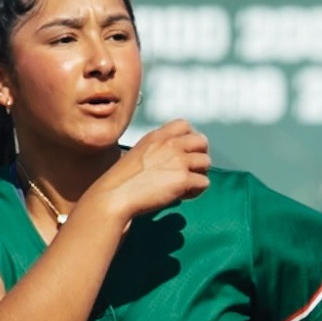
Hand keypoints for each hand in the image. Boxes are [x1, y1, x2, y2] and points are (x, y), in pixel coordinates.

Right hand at [92, 119, 210, 220]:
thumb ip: (156, 151)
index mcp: (157, 137)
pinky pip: (204, 183)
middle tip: (190, 169)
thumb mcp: (137, 153)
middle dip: (199, 155)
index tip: (185, 152)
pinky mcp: (183, 178)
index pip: (184, 125)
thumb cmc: (121, 181)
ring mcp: (178, 160)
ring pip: (206, 162)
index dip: (189, 139)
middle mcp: (170, 144)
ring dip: (199, 174)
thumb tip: (170, 160)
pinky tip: (183, 195)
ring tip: (185, 185)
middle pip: (202, 141)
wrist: (115, 195)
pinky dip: (196, 191)